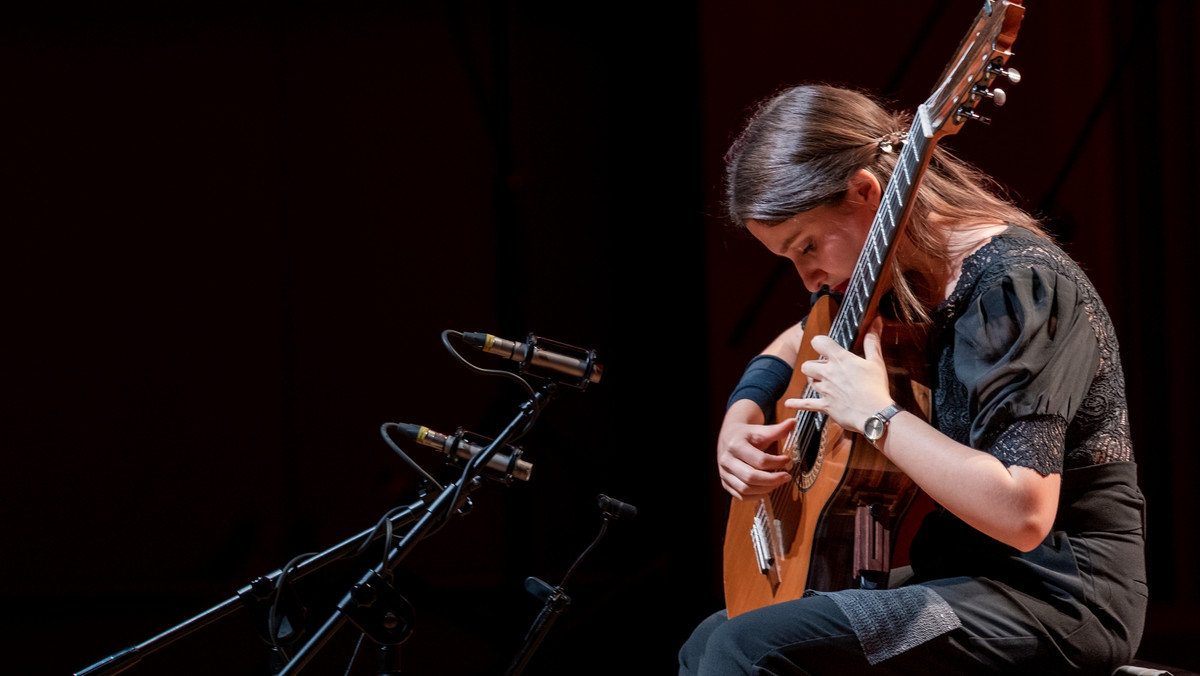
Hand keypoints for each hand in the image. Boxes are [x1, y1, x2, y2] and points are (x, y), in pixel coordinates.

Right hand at [716, 400, 795, 499]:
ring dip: (765, 488)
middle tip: (786, 476)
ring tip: (777, 482)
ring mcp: (724, 473)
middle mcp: (726, 460)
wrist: (729, 437)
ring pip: (745, 489)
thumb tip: (793, 422)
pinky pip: (740, 496)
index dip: (777, 462)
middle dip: (772, 479)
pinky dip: (756, 496)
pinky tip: (766, 489)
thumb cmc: (746, 435)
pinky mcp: (725, 483)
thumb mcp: (760, 430)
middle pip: (751, 477)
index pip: (759, 460)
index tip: (787, 460)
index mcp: (735, 445)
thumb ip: (777, 429)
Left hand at [785, 316, 892, 433]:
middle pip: (808, 365)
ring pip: (809, 381)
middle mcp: (828, 373)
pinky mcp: (825, 405)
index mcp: (839, 360)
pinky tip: (788, 403)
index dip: (819, 342)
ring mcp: (825, 390)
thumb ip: (872, 342)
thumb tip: (876, 322)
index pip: (819, 342)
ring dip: (814, 380)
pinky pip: (806, 404)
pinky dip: (797, 404)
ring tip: (823, 381)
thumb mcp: (876, 362)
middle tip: (825, 368)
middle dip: (814, 366)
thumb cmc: (876, 388)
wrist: (874, 414)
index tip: (822, 345)